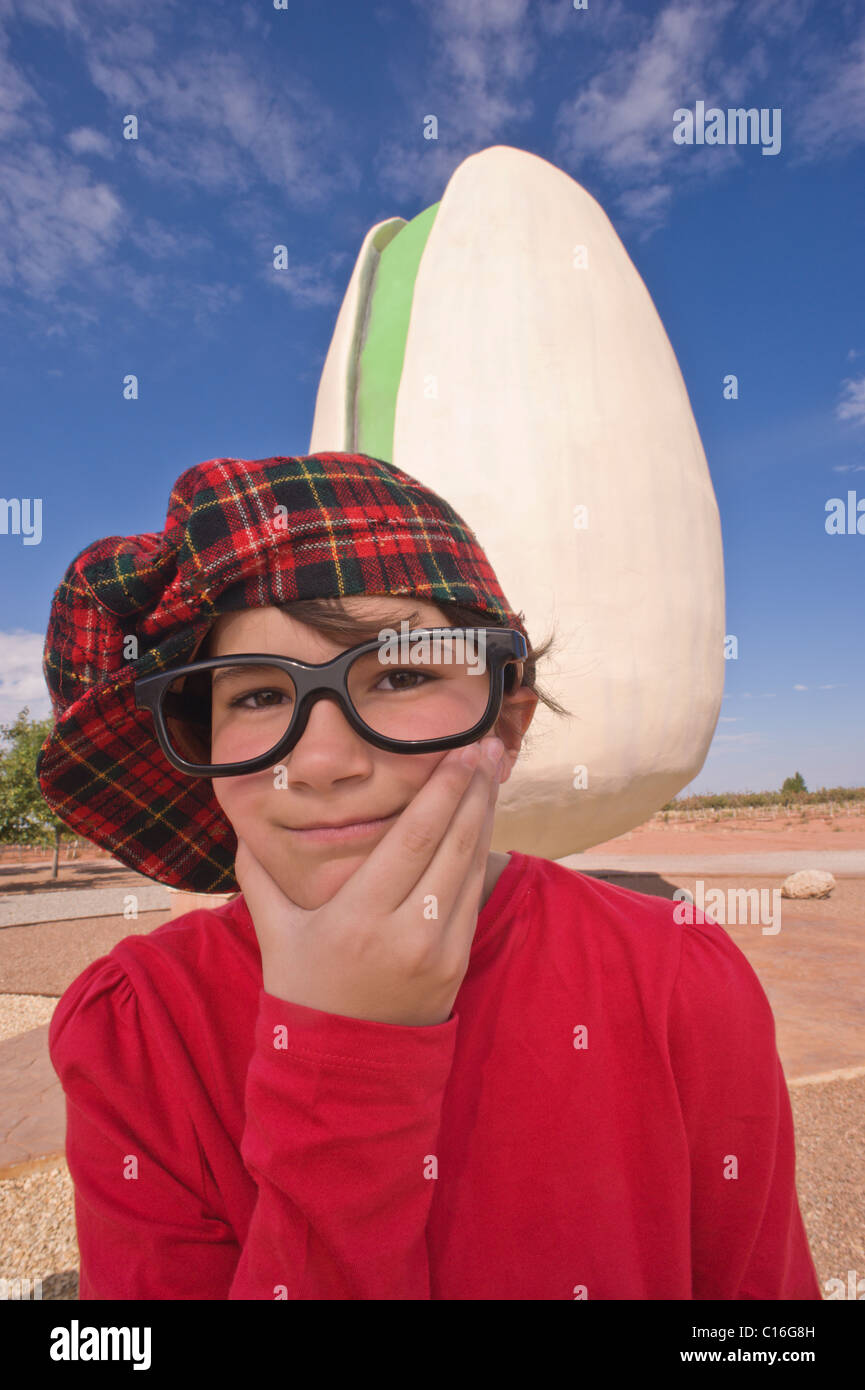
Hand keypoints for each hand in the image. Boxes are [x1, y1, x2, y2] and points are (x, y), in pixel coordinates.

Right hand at [234, 736, 505, 1025]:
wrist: (344, 1067)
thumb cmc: (305, 992)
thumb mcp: (276, 934)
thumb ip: (258, 877)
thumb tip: (241, 826)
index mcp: (359, 918)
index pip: (413, 839)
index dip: (443, 790)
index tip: (461, 751)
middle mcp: (406, 932)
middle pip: (451, 844)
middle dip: (473, 789)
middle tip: (488, 743)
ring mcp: (439, 951)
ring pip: (471, 866)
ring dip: (484, 814)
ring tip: (491, 770)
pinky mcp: (458, 963)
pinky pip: (474, 896)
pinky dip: (480, 853)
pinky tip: (482, 821)